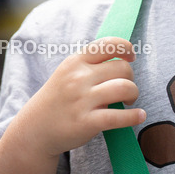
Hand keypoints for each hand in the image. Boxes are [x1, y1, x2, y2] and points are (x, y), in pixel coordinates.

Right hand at [18, 37, 144, 158]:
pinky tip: (139, 115)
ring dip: (134, 94)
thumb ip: (90, 64)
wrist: (35, 129)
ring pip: (125, 88)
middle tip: (126, 89)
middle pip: (122, 68)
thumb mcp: (67, 73)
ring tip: (129, 101)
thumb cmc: (59, 99)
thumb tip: (124, 59)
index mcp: (75, 62)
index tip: (131, 57)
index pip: (108, 44)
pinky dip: (134, 116)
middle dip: (131, 77)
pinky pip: (119, 116)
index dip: (126, 47)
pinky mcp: (86, 122)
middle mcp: (78, 78)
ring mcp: (82, 100)